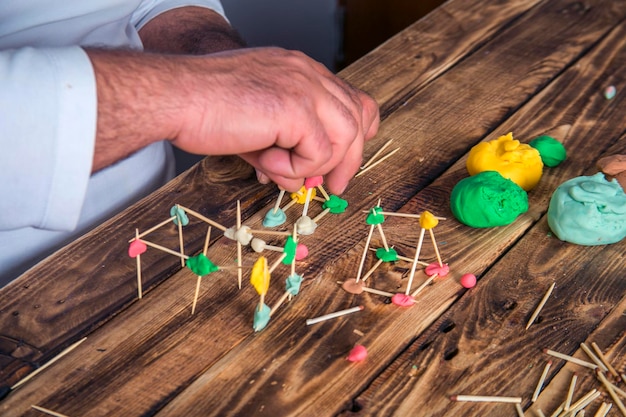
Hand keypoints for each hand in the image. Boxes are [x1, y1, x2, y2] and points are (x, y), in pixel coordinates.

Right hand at [171, 47, 378, 193]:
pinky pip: (318, 153)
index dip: (356, 132)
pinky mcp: (295, 108)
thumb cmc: (205, 108)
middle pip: (358, 117)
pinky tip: (264, 160)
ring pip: (346, 136)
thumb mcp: (256, 126)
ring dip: (319, 165)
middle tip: (333, 187)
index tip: (342, 162)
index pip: (350, 98)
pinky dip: (295, 168)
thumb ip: (283, 147)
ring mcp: (304, 87)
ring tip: (281, 169)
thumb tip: (298, 177)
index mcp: (299, 70)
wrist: (175, 97)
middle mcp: (307, 73)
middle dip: (350, 159)